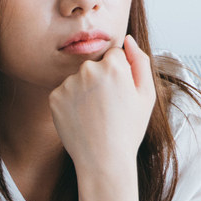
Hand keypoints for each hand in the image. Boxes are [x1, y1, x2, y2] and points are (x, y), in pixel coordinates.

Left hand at [48, 38, 156, 181]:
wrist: (103, 160)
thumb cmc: (129, 129)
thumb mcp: (146, 95)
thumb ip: (140, 61)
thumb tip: (128, 40)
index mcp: (113, 66)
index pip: (114, 56)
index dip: (120, 75)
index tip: (120, 95)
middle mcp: (88, 69)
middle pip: (95, 66)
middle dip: (101, 81)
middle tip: (108, 108)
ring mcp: (68, 83)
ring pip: (79, 79)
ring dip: (85, 91)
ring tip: (95, 115)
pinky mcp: (54, 96)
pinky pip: (65, 92)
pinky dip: (71, 103)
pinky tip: (81, 119)